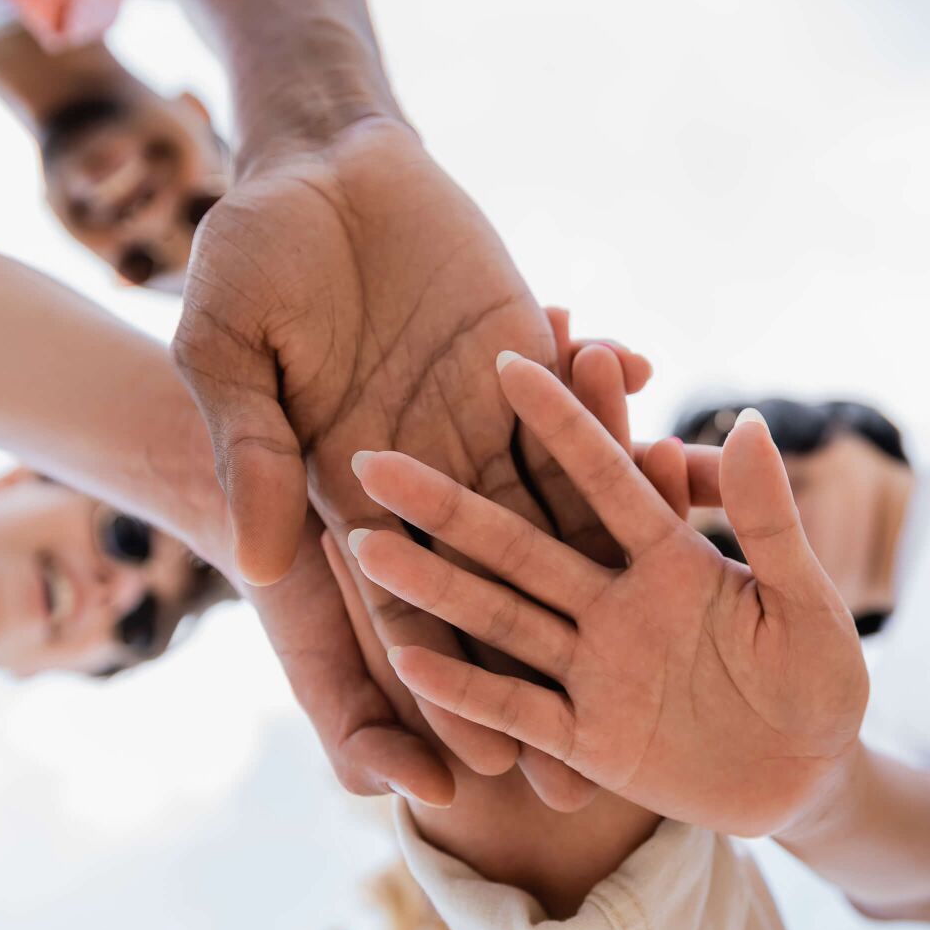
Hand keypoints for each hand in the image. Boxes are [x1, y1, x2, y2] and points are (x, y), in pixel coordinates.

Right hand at [174, 117, 645, 805]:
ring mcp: (485, 420)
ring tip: (684, 641)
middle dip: (538, 679)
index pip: (390, 614)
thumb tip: (262, 565)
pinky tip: (700, 485)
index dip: (430, 692)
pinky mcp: (531, 363)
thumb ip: (252, 450)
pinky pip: (589, 419)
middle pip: (492, 597)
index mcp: (344, 492)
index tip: (470, 772)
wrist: (319, 155)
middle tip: (587, 774)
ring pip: (558, 517)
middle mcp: (426, 473)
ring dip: (612, 578)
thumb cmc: (249, 251)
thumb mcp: (229, 349)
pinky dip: (634, 445)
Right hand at [346, 353, 868, 836]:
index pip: (603, 475)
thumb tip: (749, 422)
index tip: (507, 355)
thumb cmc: (825, 680)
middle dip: (448, 501)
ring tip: (360, 544)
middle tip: (373, 453)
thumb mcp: (806, 602)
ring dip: (433, 583)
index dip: (562, 420)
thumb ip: (768, 522)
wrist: (812, 778)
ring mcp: (593, 666)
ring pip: (499, 616)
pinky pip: (518, 707)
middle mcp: (613, 600)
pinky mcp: (588, 735)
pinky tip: (407, 658)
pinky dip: (465, 689)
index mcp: (667, 555)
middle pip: (519, 540)